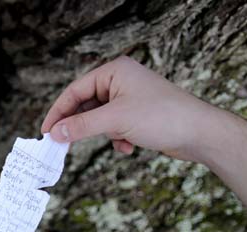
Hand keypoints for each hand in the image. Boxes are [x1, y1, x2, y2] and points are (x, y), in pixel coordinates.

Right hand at [41, 55, 214, 161]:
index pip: (75, 90)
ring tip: (116, 142)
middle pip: (86, 105)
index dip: (59, 112)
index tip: (46, 131)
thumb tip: (55, 133)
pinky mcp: (138, 115)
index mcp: (115, 71)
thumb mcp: (115, 120)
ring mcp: (130, 98)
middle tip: (64, 144)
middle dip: (81, 126)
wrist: (200, 133)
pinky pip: (114, 127)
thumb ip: (81, 126)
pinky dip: (117, 139)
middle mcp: (121, 81)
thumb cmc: (162, 117)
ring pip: (100, 119)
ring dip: (104, 134)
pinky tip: (129, 146)